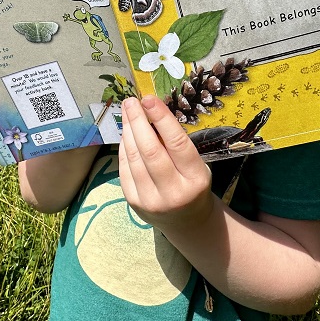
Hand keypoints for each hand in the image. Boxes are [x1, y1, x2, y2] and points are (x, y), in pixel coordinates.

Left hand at [118, 95, 213, 233]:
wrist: (186, 222)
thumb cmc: (192, 184)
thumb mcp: (196, 165)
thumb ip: (176, 145)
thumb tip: (150, 111)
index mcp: (195, 179)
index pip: (176, 143)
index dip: (161, 118)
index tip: (149, 98)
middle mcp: (173, 192)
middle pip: (150, 151)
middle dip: (138, 121)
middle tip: (131, 101)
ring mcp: (151, 200)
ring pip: (134, 158)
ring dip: (128, 131)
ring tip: (127, 112)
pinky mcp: (134, 203)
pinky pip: (124, 169)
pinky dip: (123, 148)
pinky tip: (125, 134)